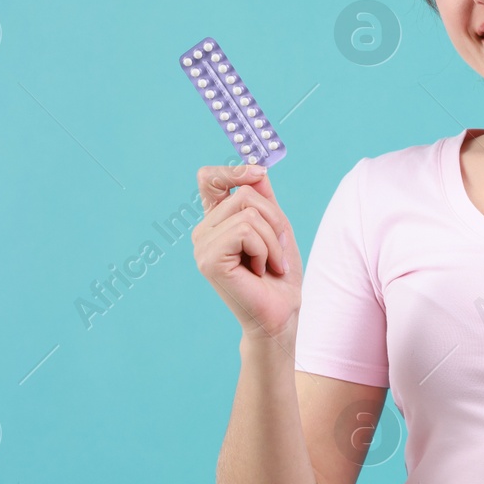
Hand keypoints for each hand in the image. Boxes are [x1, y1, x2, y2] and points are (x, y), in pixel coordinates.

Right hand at [191, 164, 302, 340]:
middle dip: (274, 220)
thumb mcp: (276, 228)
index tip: (259, 173)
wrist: (281, 313)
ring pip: (249, 214)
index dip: (233, 170)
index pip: (210, 179)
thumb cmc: (279, 275)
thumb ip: (264, 199)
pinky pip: (246, 231)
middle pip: (244, 194)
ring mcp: (202, 245)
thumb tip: (258, 169)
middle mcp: (204, 231)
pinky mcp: (209, 259)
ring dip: (272, 240)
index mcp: (217, 221)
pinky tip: (261, 271)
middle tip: (276, 250)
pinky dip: (265, 250)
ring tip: (270, 264)